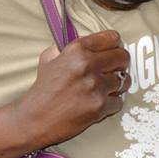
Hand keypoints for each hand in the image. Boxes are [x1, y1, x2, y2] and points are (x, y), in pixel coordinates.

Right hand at [12, 30, 130, 147]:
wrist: (33, 119)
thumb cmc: (42, 89)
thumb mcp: (49, 59)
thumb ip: (67, 47)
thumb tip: (87, 42)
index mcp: (77, 49)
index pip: (112, 38)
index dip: (115, 45)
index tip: (113, 51)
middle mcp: (88, 64)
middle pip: (123, 57)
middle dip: (120, 64)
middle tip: (113, 71)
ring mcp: (95, 86)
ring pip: (125, 80)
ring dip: (118, 85)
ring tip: (106, 89)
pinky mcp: (99, 106)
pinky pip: (119, 102)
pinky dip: (111, 104)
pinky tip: (99, 104)